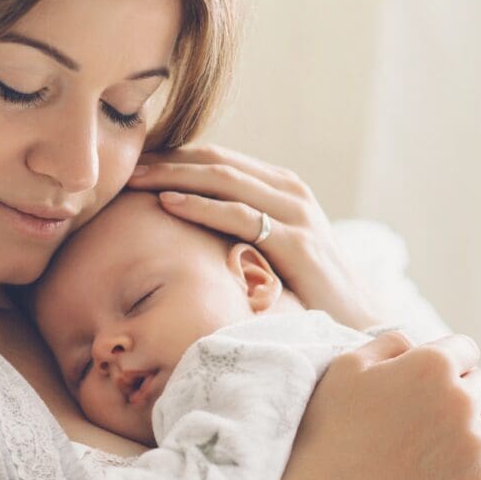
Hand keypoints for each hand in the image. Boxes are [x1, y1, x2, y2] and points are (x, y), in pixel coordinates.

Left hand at [128, 144, 380, 329]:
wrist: (357, 323)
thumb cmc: (309, 293)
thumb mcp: (274, 251)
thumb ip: (243, 230)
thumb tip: (193, 230)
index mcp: (283, 188)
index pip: (219, 160)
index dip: (174, 156)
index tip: (133, 162)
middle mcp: (290, 191)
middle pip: (216, 161)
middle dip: (167, 159)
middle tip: (123, 163)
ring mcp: (296, 214)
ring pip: (224, 179)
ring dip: (174, 174)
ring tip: (135, 177)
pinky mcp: (296, 242)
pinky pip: (239, 215)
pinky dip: (201, 205)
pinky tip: (167, 202)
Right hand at [281, 331, 480, 479]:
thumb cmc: (328, 432)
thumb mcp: (346, 367)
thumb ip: (388, 343)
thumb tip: (416, 343)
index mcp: (431, 364)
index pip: (464, 349)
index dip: (447, 362)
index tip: (428, 381)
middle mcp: (461, 399)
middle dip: (465, 392)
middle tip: (434, 415)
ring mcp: (475, 443)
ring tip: (473, 432)